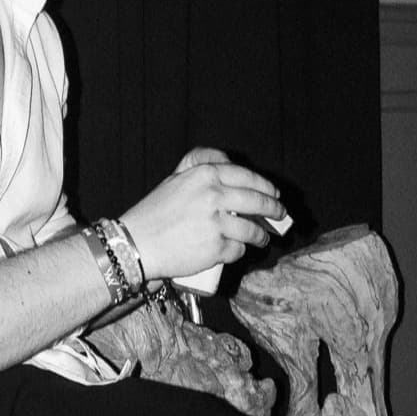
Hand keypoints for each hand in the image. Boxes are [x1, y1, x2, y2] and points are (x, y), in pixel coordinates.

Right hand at [121, 149, 284, 284]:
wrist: (136, 244)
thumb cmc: (153, 213)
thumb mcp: (175, 179)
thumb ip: (201, 167)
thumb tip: (229, 165)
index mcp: (205, 175)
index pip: (248, 177)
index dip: (267, 187)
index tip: (275, 194)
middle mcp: (214, 195)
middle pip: (258, 202)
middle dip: (274, 210)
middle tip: (280, 215)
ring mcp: (216, 223)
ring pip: (252, 229)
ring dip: (261, 235)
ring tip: (262, 238)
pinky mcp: (216, 248)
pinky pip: (238, 249)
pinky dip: (239, 251)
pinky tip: (236, 250)